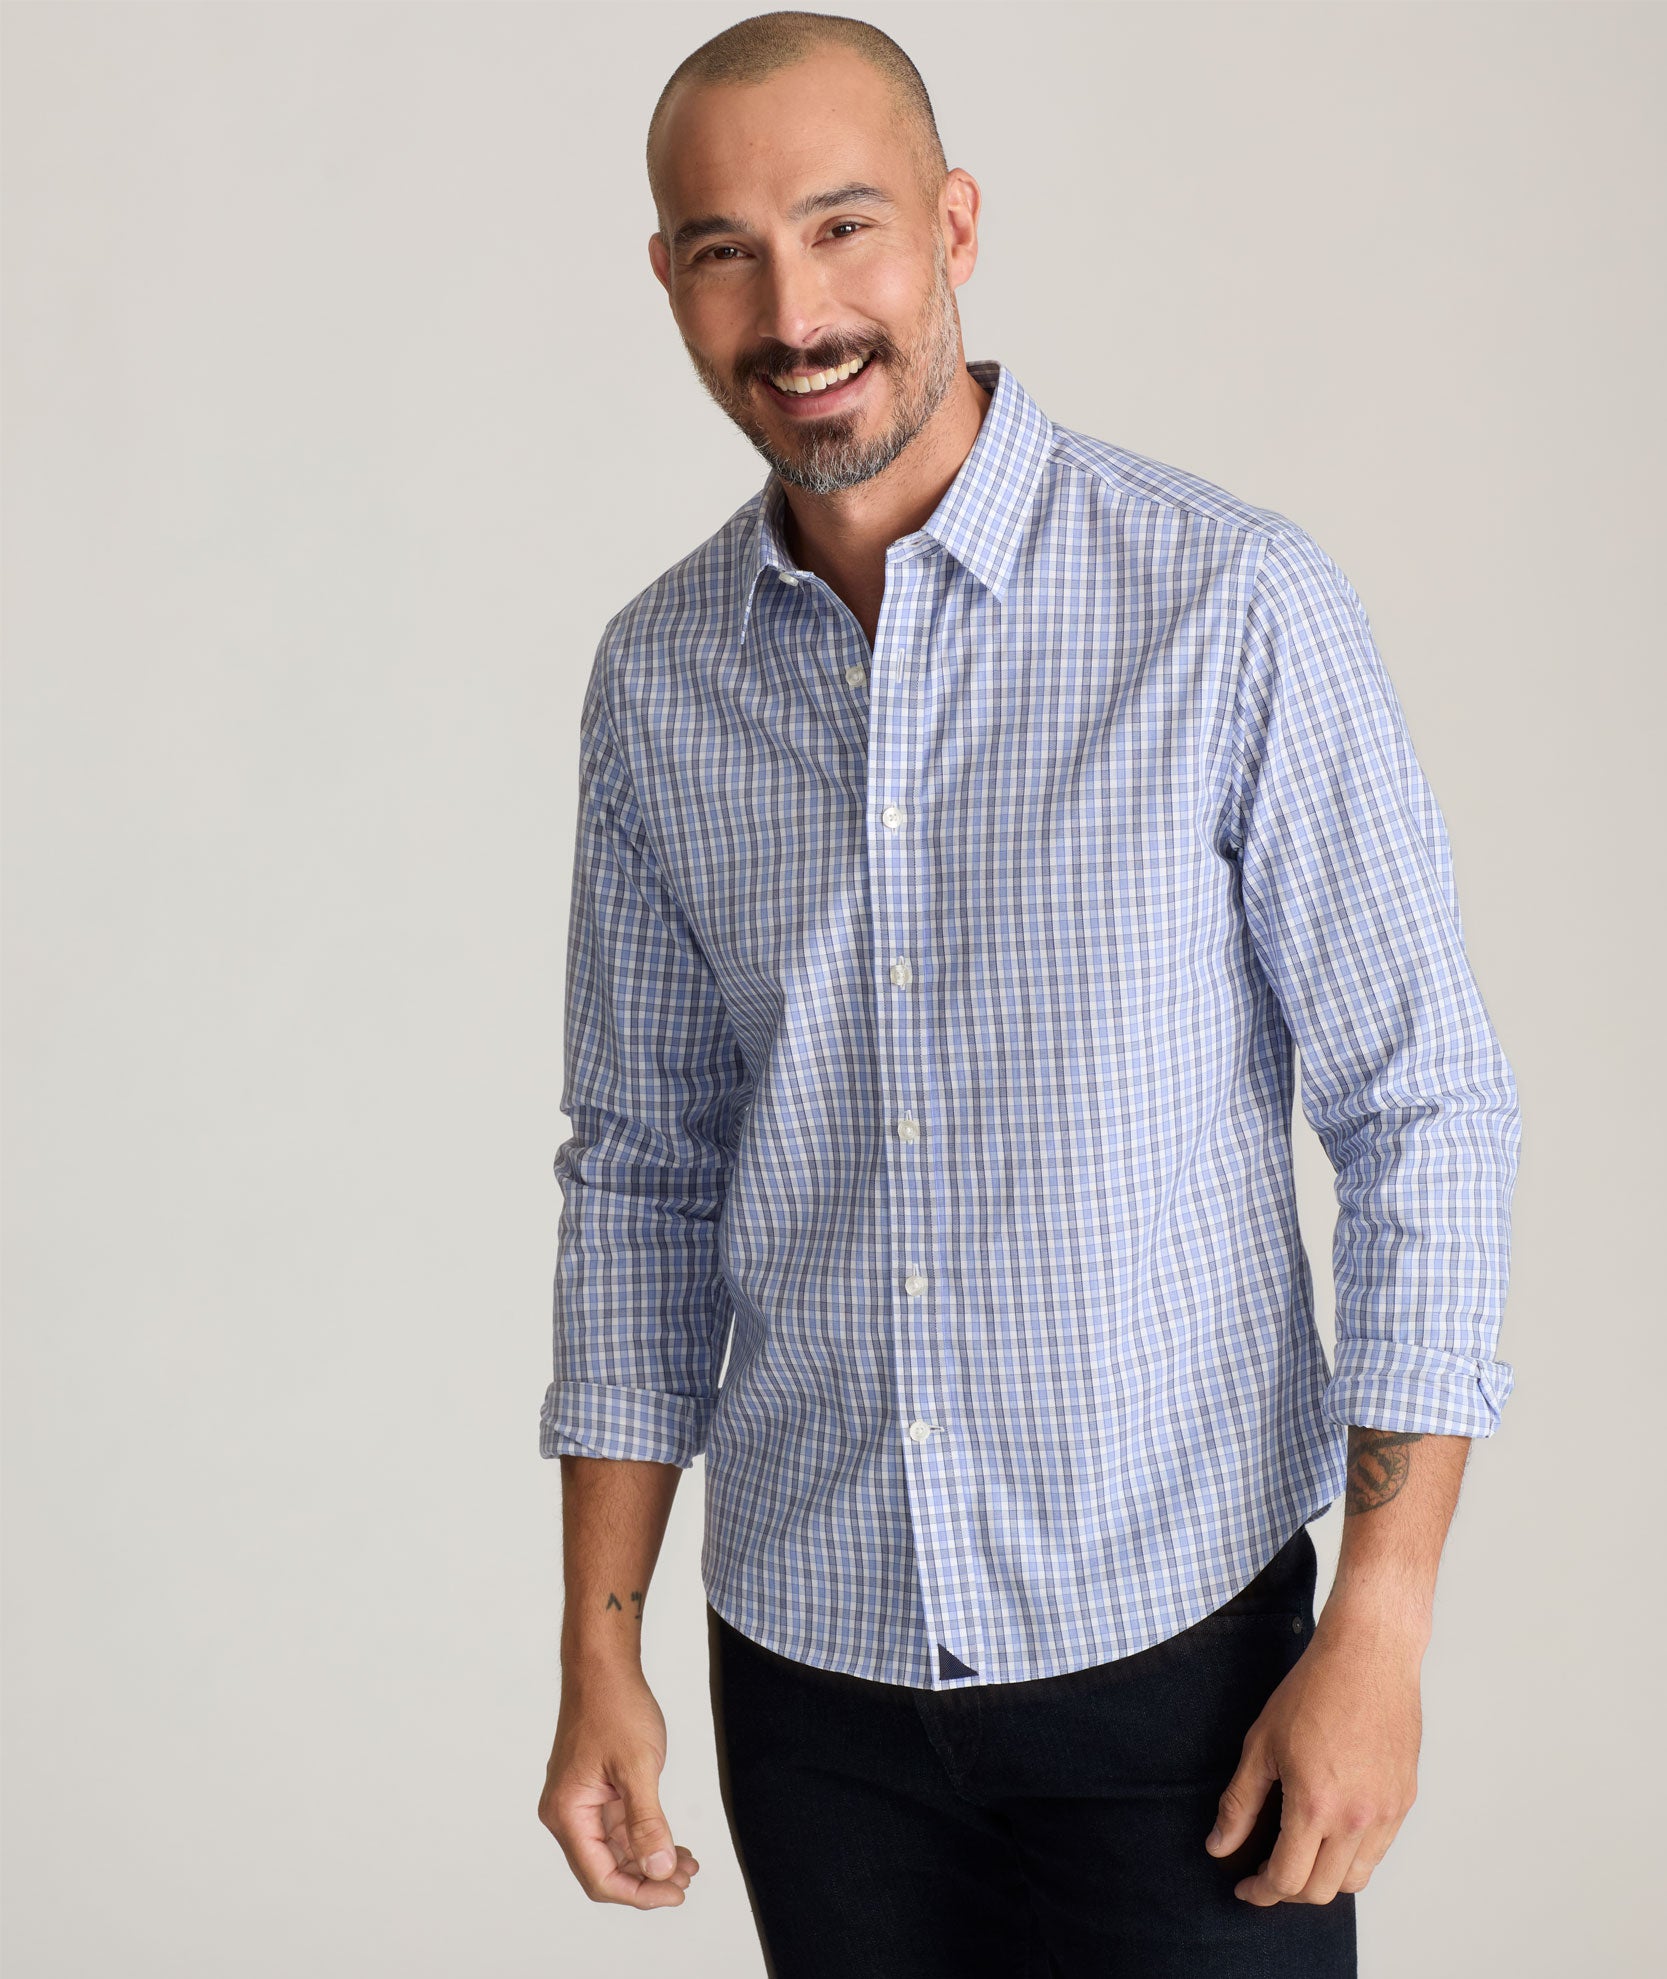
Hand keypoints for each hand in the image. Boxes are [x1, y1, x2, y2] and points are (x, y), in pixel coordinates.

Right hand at [538, 1662, 701, 1906]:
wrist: (604, 1668)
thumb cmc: (614, 1707)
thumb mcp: (637, 1768)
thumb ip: (647, 1823)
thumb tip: (658, 1871)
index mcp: (568, 1813)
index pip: (600, 1877)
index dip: (639, 1893)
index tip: (674, 1893)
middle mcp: (567, 1813)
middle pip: (605, 1869)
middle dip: (647, 1879)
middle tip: (686, 1879)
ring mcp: (580, 1802)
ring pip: (614, 1851)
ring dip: (649, 1860)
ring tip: (686, 1864)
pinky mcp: (593, 1791)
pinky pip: (617, 1828)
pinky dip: (644, 1838)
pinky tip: (672, 1844)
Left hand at [1203, 1613, 1422, 1904]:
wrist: (1368, 1656)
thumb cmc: (1313, 1690)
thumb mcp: (1261, 1744)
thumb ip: (1239, 1803)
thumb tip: (1219, 1845)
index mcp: (1315, 1804)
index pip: (1287, 1879)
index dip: (1260, 1891)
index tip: (1245, 1886)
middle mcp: (1356, 1818)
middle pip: (1321, 1890)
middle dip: (1287, 1891)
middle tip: (1265, 1873)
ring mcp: (1386, 1812)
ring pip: (1354, 1879)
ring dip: (1322, 1878)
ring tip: (1298, 1854)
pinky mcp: (1404, 1801)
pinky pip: (1378, 1851)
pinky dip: (1351, 1857)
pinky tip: (1329, 1832)